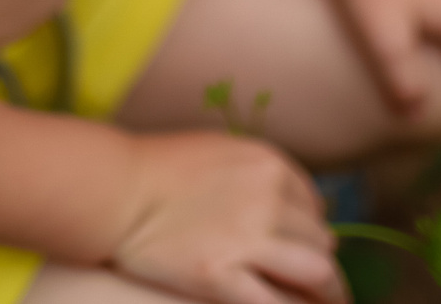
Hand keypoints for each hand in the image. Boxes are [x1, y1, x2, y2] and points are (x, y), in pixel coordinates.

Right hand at [109, 130, 345, 303]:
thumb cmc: (157, 170)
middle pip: (322, 241)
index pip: (315, 207)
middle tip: (317, 287)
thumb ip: (261, 177)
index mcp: (268, 164)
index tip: (302, 250)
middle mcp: (267, 197)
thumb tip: (308, 211)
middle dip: (320, 265)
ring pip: (318, 273)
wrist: (112, 190)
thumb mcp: (220, 152)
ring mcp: (247, 238)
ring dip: (328, 294)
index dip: (311, 232)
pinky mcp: (220, 275)